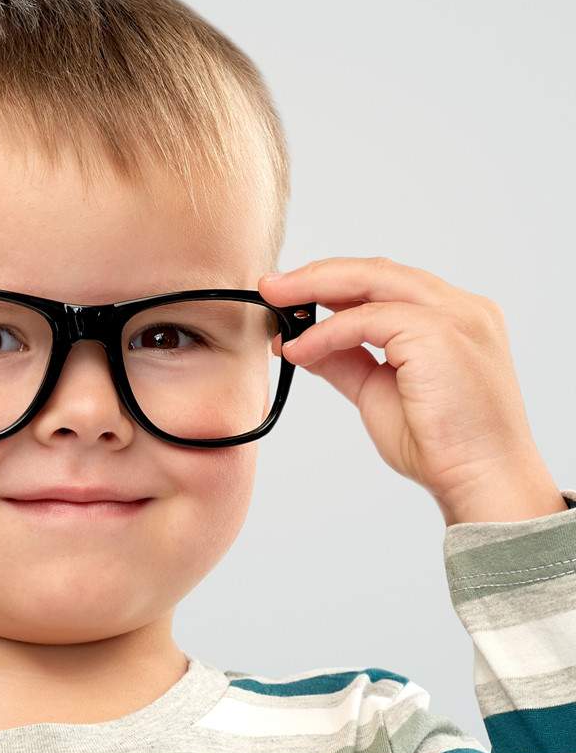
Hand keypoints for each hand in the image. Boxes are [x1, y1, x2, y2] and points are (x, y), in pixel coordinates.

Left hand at [258, 256, 566, 524]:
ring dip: (315, 289)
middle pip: (376, 272)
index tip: (288, 296)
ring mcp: (455, 316)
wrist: (481, 481)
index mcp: (454, 318)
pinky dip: (327, 332)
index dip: (332, 284)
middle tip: (271, 286)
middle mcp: (460, 309)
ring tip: (275, 302)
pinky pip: (367, 319)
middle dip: (316, 275)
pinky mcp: (440, 334)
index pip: (385, 284)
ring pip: (371, 280)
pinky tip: (300, 349)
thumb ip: (345, 361)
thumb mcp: (377, 392)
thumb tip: (302, 342)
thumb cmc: (442, 446)